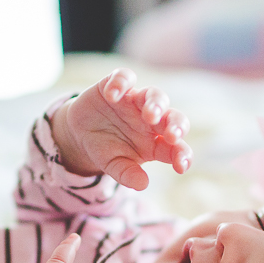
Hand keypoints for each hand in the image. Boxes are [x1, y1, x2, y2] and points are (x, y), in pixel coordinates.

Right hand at [52, 68, 192, 189]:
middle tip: (172, 135)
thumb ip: (127, 174)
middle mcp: (151, 120)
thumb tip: (142, 184)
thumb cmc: (106, 150)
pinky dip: (120, 83)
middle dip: (175, 125)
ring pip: (154, 94)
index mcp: (156, 142)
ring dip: (155, 103)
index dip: (182, 155)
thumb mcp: (114, 165)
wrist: (80, 134)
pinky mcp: (116, 86)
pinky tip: (113, 96)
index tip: (181, 167)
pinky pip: (123, 77)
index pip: (176, 147)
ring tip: (149, 115)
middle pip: (172, 117)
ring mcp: (134, 101)